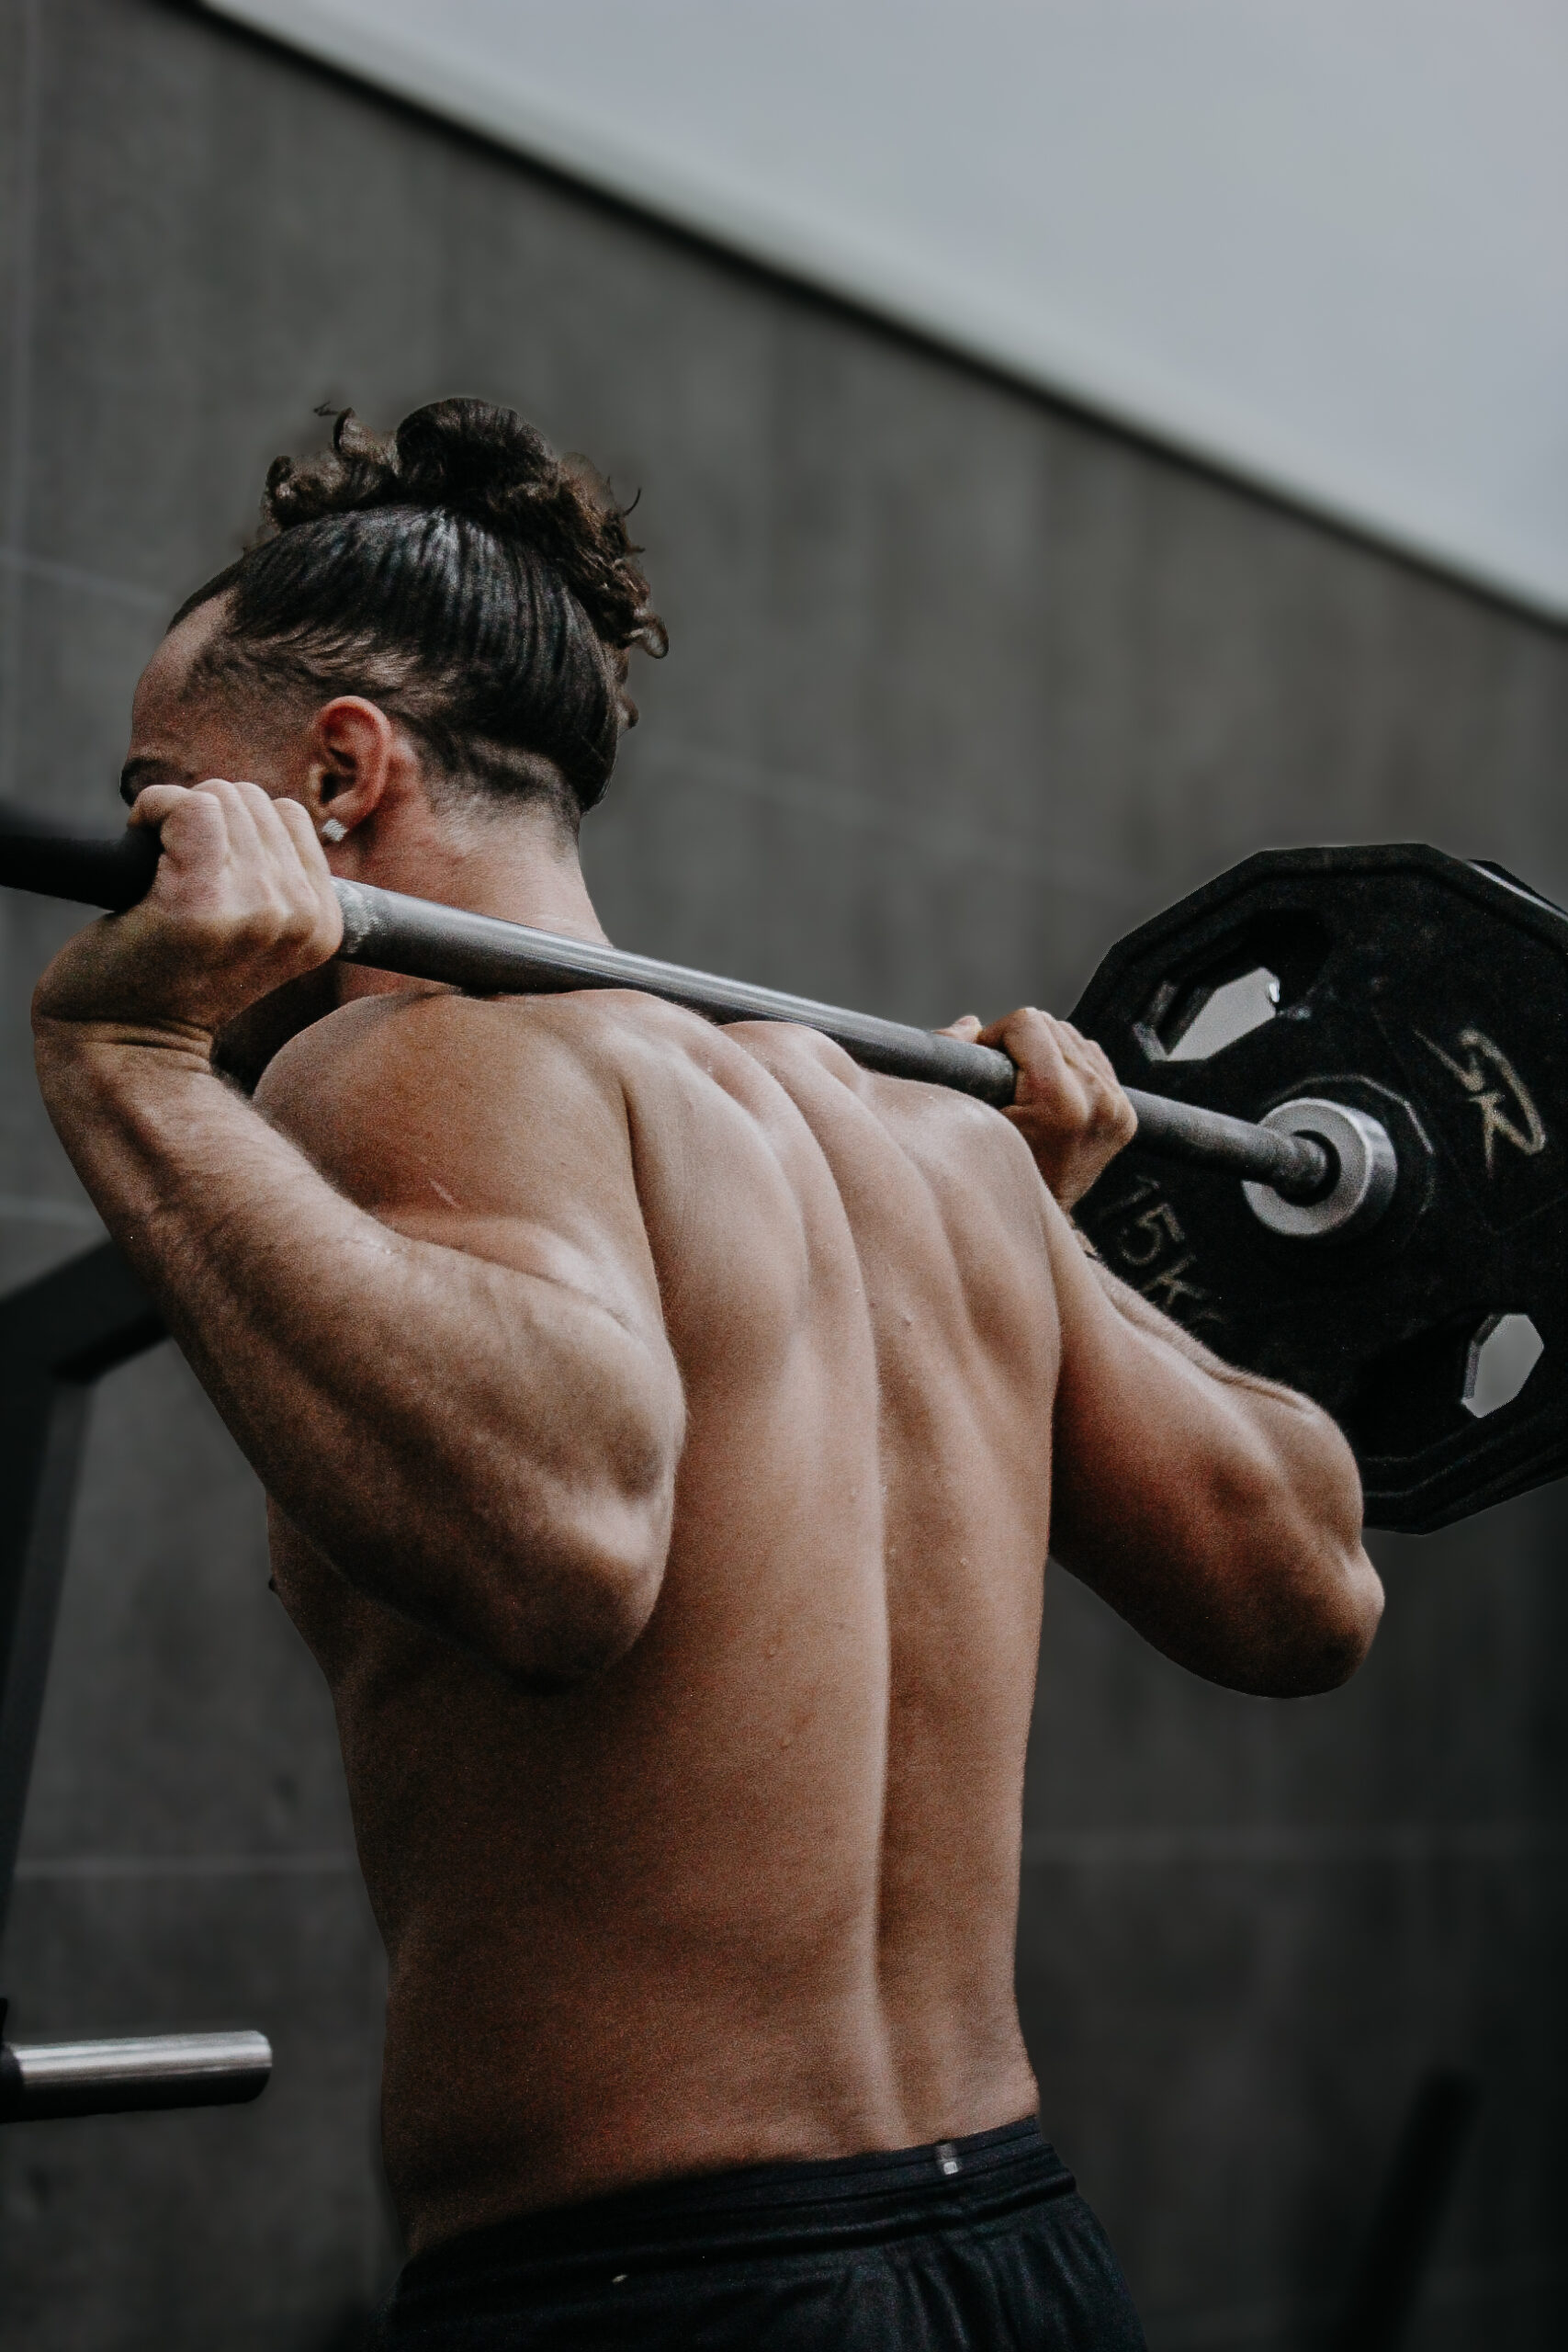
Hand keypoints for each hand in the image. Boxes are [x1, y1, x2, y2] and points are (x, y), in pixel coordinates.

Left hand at [33, 781, 341, 1061]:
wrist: (126, 1046)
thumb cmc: (171, 982)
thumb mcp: (252, 935)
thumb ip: (271, 876)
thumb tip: (246, 802)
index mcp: (323, 924)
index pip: (287, 816)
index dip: (233, 831)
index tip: (202, 878)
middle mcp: (301, 916)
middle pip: (253, 798)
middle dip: (203, 822)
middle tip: (172, 879)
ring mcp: (256, 910)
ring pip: (220, 797)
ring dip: (173, 821)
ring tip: (157, 878)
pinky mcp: (201, 903)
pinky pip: (188, 806)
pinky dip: (152, 810)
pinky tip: (138, 854)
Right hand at [943, 1006, 1136, 1207]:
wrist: (1033, 1224)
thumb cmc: (990, 1177)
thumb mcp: (963, 1116)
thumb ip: (956, 1060)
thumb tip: (972, 1025)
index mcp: (1061, 1100)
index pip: (1027, 1023)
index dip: (995, 1038)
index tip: (984, 1067)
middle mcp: (1098, 1100)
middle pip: (1051, 1026)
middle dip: (1020, 1045)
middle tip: (1003, 1083)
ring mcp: (1117, 1108)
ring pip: (1072, 1037)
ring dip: (1045, 1053)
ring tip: (1026, 1091)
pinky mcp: (1125, 1114)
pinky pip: (1093, 1059)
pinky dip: (1068, 1066)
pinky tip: (1049, 1095)